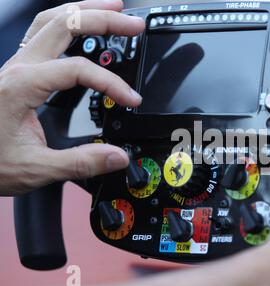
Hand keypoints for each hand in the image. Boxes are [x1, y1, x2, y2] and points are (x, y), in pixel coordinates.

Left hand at [0, 0, 144, 195]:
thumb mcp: (36, 167)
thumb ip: (80, 162)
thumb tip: (117, 156)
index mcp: (22, 85)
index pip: (78, 70)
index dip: (111, 83)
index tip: (130, 99)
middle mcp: (20, 67)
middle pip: (64, 24)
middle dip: (103, 19)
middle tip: (133, 25)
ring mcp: (18, 64)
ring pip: (51, 19)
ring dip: (84, 10)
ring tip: (113, 9)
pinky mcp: (21, 70)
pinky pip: (44, 31)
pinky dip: (68, 21)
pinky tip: (82, 26)